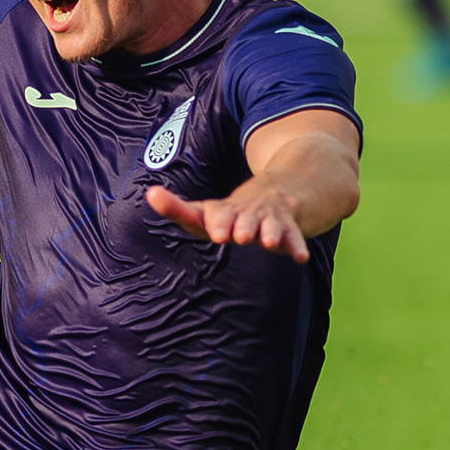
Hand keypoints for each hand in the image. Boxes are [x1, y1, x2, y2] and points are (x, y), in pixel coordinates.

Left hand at [146, 180, 310, 262]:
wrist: (277, 192)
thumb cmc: (230, 213)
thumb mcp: (205, 211)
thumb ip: (177, 208)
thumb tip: (150, 192)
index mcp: (224, 211)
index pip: (216, 215)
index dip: (217, 221)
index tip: (215, 231)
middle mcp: (247, 212)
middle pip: (244, 219)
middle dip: (242, 226)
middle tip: (238, 236)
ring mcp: (269, 219)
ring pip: (270, 225)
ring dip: (269, 232)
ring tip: (268, 242)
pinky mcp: (288, 228)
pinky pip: (294, 237)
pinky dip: (297, 246)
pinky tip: (299, 258)